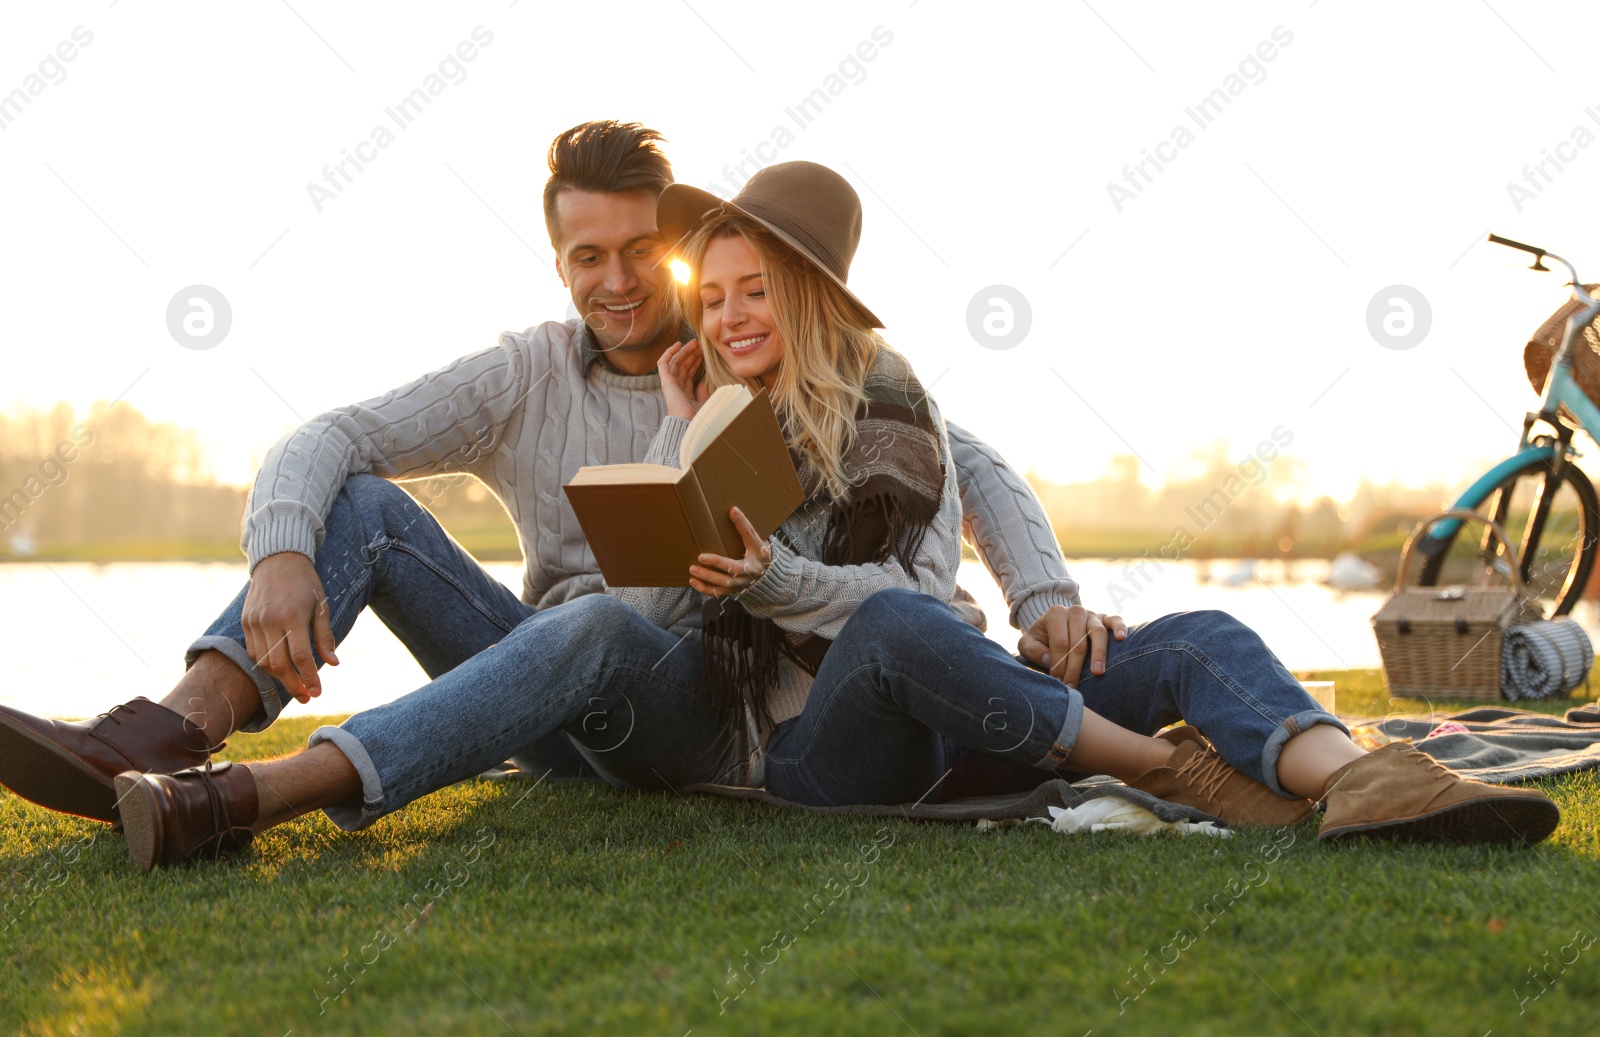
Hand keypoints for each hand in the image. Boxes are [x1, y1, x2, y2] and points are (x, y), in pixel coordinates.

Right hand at [241, 551, 339, 703]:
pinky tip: (279, 669)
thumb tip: (333, 664)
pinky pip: (253, 651)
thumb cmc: (305, 582)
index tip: (317, 693)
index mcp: (293, 616)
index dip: (309, 678)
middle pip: (279, 665)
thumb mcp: (322, 606)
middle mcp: (271, 621)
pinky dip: (265, 664)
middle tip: (307, 697)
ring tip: (295, 685)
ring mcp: (255, 622)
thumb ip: (325, 636)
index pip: (300, 657)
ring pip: (263, 661)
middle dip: (293, 685)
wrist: (278, 559)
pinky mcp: (246, 622)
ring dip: (279, 678)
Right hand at [658, 338, 710, 419]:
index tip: (703, 353)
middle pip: (682, 365)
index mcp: (684, 391)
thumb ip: (703, 393)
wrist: (688, 422)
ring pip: (675, 362)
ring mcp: (670, 382)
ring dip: (684, 351)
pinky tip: (678, 344)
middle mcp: (676, 386)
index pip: (688, 372)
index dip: (695, 362)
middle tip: (699, 344)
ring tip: (694, 343)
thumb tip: (703, 382)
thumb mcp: (703, 403)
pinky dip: (669, 353)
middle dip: (690, 354)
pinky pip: (663, 363)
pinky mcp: (666, 380)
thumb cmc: (696, 417)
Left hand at [690, 507, 773, 596]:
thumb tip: (732, 510)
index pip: (751, 536)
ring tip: (692, 569)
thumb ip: (746, 529)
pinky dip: (705, 589)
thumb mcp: (757, 542)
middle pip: (734, 569)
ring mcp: (742, 583)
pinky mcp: (734, 591)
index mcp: (759, 553)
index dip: (742, 524)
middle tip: (701, 557)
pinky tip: (693, 581)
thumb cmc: (760, 556)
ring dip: (708, 577)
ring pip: (724, 583)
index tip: (733, 511)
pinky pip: (718, 593)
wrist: (770, 579)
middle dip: (718, 563)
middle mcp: (751, 570)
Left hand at [1017, 604, 1126, 684]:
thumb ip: (1032, 650)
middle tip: (1073, 686)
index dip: (1059, 664)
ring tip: (1097, 672)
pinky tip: (1121, 638)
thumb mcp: (1028, 644)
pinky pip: (1115, 620)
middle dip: (1075, 667)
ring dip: (1098, 654)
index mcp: (1055, 614)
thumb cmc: (1042, 640)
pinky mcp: (1105, 617)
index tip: (1059, 682)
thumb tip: (1050, 659)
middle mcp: (1075, 611)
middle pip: (1078, 641)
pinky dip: (1120, 627)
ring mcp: (1092, 614)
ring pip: (1097, 632)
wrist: (1054, 627)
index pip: (1059, 642)